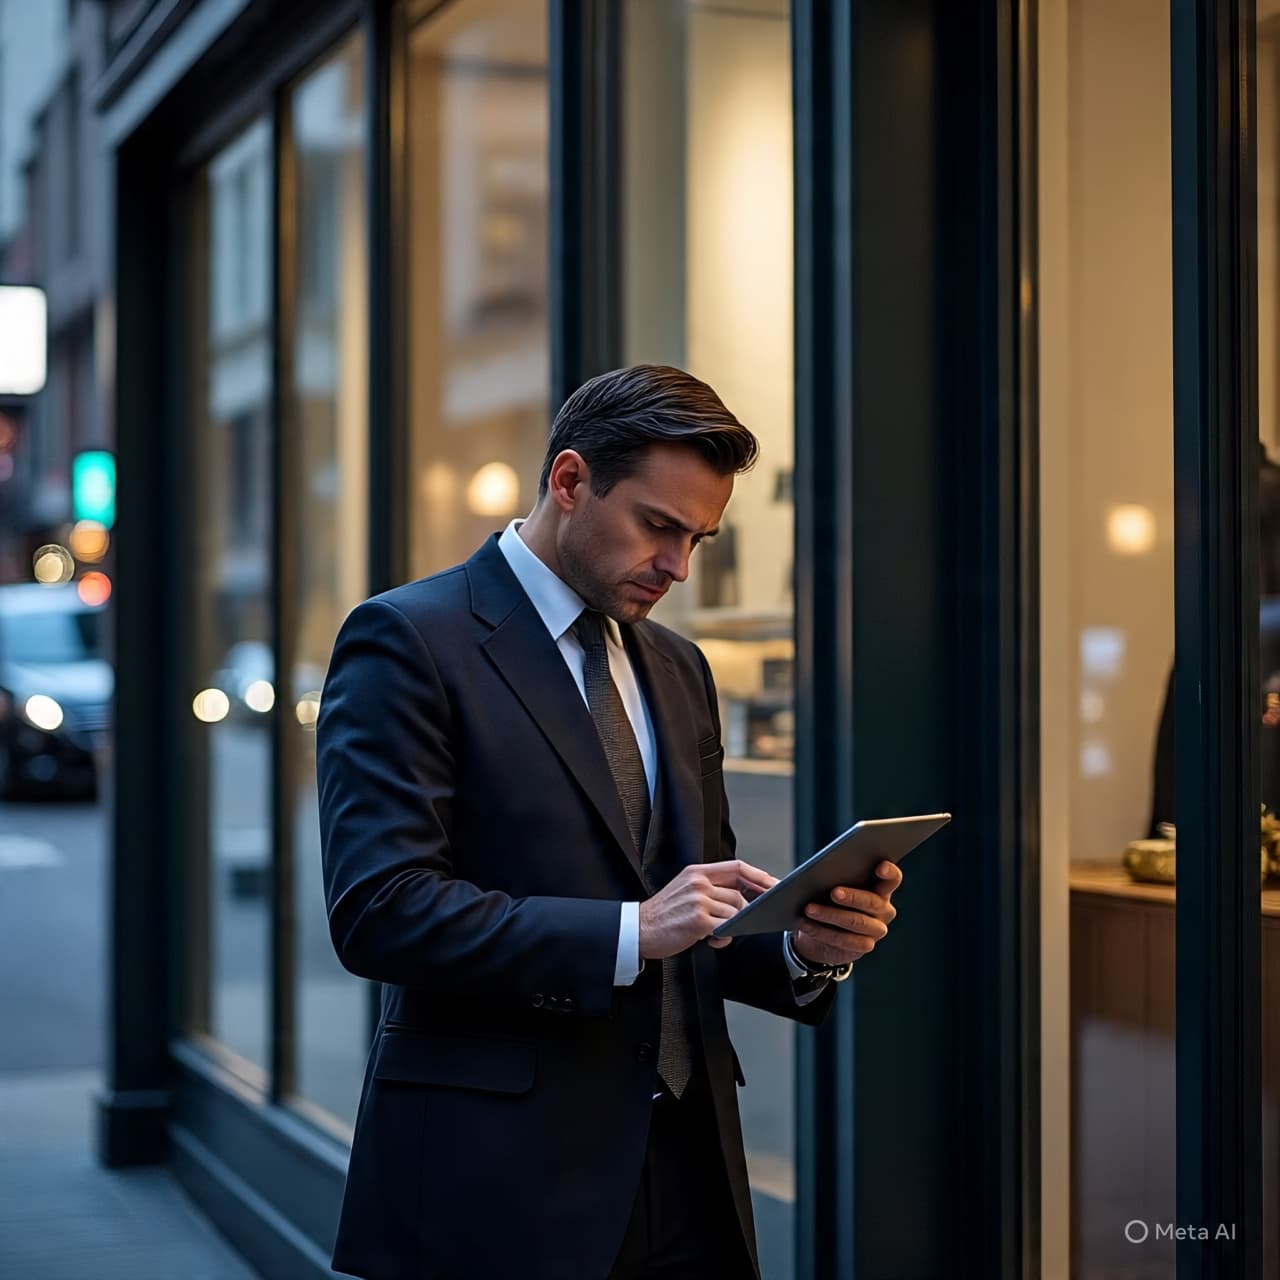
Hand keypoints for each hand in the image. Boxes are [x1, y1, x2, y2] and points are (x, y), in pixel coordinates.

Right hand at [639, 859, 777, 959]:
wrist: (638, 929)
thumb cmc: (664, 913)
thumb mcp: (685, 889)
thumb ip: (710, 887)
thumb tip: (742, 895)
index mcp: (697, 872)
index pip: (737, 867)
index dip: (759, 876)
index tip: (773, 885)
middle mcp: (699, 883)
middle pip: (739, 894)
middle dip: (744, 912)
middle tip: (737, 923)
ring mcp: (698, 900)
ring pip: (735, 912)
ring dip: (732, 927)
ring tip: (716, 933)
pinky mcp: (698, 920)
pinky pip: (726, 928)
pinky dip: (725, 937)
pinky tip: (713, 940)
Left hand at [792, 860, 901, 968]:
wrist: (820, 931)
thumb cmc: (827, 897)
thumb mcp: (830, 882)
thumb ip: (833, 872)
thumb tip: (820, 866)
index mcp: (880, 888)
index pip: (892, 878)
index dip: (889, 871)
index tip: (879, 864)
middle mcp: (884, 909)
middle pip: (872, 902)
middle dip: (852, 896)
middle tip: (833, 891)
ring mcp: (875, 930)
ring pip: (857, 923)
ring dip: (831, 915)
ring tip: (809, 908)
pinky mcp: (862, 947)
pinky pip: (843, 941)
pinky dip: (822, 931)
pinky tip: (805, 923)